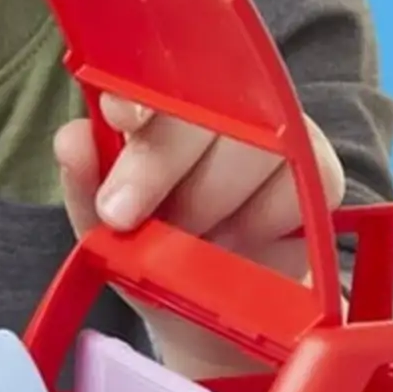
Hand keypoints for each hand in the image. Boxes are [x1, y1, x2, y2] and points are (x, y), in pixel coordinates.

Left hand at [55, 92, 345, 376]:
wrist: (206, 326)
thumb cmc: (153, 262)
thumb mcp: (105, 234)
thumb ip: (85, 187)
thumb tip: (73, 140)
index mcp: (165, 99)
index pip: (159, 65)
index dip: (142, 84)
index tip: (118, 119)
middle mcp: (225, 102)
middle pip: (207, 97)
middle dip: (159, 162)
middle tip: (123, 217)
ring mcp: (277, 133)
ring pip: (253, 142)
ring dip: (210, 202)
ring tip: (185, 244)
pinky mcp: (319, 173)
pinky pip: (298, 183)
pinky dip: (259, 221)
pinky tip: (235, 245)